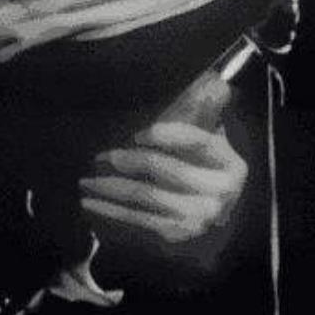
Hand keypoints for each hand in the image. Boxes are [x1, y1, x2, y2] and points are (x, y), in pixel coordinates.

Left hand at [79, 121, 247, 266]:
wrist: (209, 215)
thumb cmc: (200, 166)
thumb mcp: (206, 135)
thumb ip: (203, 109)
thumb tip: (212, 81)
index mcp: (229, 162)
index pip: (197, 141)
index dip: (166, 135)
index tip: (138, 133)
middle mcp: (220, 192)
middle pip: (166, 169)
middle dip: (128, 160)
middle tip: (99, 156)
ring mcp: (199, 217)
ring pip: (146, 195)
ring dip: (110, 187)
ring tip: (85, 180)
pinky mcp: (178, 234)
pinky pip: (138, 220)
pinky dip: (110, 211)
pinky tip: (89, 203)